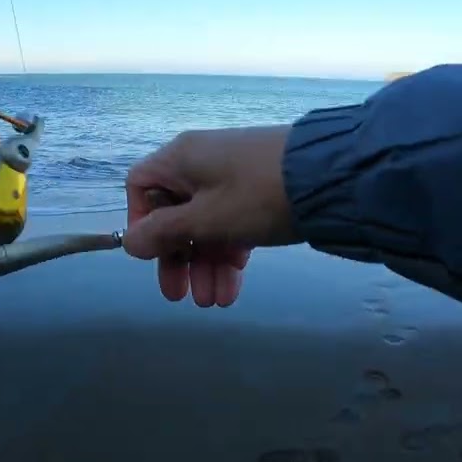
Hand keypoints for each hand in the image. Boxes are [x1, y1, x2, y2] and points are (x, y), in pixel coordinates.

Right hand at [124, 125, 298, 306]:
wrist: (331, 177)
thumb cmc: (256, 196)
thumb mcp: (206, 219)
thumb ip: (164, 233)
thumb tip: (129, 242)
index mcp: (180, 158)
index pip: (141, 186)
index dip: (141, 222)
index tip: (151, 255)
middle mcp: (202, 163)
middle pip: (175, 213)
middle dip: (178, 258)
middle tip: (181, 297)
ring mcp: (233, 177)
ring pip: (207, 224)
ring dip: (207, 264)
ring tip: (215, 302)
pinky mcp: (259, 192)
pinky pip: (233, 224)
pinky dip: (230, 253)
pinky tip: (234, 286)